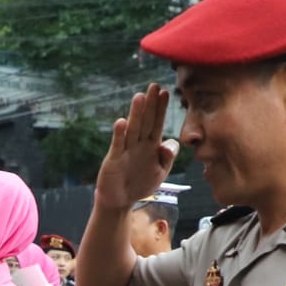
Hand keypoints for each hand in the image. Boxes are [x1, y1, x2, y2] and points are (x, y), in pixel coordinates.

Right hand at [93, 84, 178, 212]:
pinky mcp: (114, 159)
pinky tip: (121, 122)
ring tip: (140, 97)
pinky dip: (120, 134)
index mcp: (151, 146)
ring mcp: (126, 150)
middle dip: (150, 104)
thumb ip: (167, 158)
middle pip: (146, 121)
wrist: (120, 199)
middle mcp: (138, 144)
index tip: (166, 92)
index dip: (161, 109)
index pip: (157, 123)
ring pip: (133, 129)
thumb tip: (171, 142)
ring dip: (136, 113)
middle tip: (154, 86)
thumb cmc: (140, 184)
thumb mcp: (160, 173)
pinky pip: (118, 145)